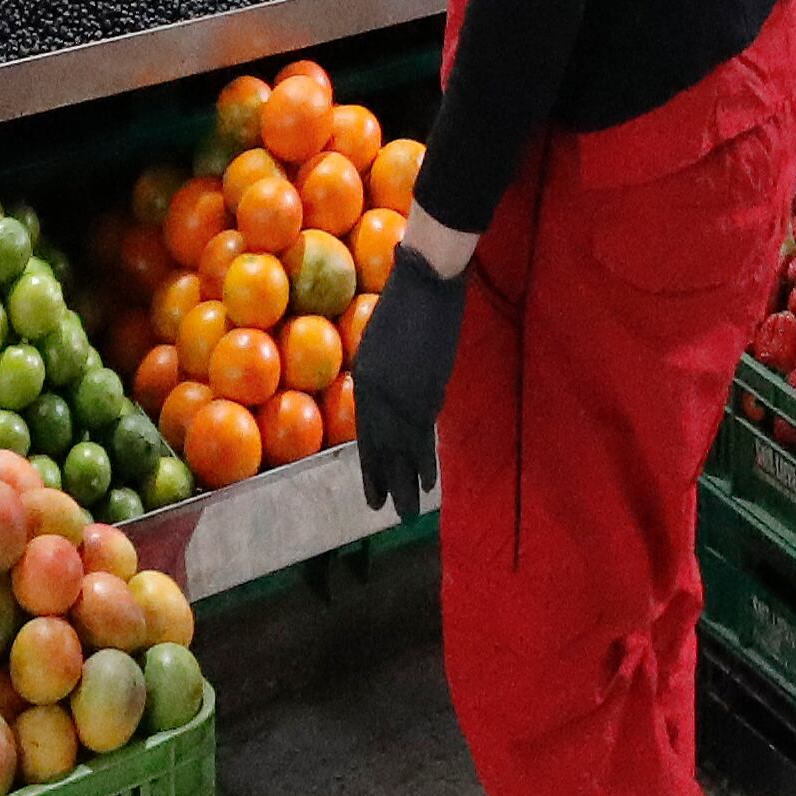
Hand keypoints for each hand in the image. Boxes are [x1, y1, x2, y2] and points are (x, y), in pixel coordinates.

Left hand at [351, 245, 467, 516]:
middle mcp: (379, 395)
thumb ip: (384, 374)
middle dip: (387, 483)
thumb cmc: (403, 301)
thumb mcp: (381, 341)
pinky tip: (429, 479)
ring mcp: (404, 396)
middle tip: (390, 512)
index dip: (371, 466)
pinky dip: (426, 459)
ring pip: (405, 449)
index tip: (373, 492)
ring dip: (408, 481)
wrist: (427, 283)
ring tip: (410, 508)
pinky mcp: (429, 391)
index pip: (367, 434)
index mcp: (366, 380)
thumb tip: (393, 399)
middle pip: (383, 449)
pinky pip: (425, 434)